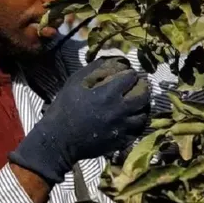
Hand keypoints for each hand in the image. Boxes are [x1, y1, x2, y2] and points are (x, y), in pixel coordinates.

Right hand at [8, 56, 149, 184]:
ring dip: (141, 105)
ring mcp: (122, 128)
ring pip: (144, 113)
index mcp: (108, 94)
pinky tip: (130, 118)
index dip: (129, 73)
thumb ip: (96, 68)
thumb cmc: (65, 107)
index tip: (125, 74)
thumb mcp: (75, 82)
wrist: (59, 139)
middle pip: (144, 95)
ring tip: (134, 102)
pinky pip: (138, 130)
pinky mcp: (121, 141)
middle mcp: (120, 110)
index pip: (131, 77)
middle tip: (135, 86)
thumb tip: (115, 61)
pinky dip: (137, 122)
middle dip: (141, 87)